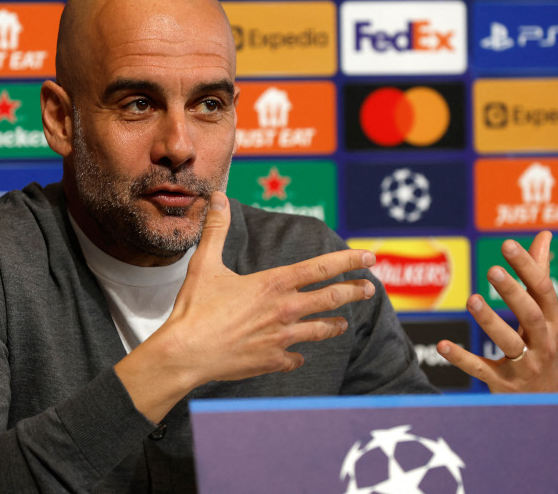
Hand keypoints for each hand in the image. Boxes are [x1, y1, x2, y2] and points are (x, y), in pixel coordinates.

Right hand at [116, 191, 376, 420]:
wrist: (187, 353)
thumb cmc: (195, 308)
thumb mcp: (205, 263)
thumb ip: (216, 229)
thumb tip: (217, 197)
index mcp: (274, 283)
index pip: (321, 268)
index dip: (348, 260)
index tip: (369, 257)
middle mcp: (285, 310)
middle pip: (331, 298)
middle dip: (355, 291)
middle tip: (371, 288)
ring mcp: (282, 338)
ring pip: (320, 330)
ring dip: (334, 325)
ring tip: (343, 324)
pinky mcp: (273, 361)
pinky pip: (294, 358)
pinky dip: (297, 355)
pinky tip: (299, 356)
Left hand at [436, 231, 557, 392]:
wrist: (545, 402)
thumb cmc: (542, 346)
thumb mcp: (547, 315)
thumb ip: (540, 275)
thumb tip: (544, 236)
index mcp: (554, 323)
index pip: (544, 292)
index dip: (528, 268)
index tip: (507, 245)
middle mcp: (543, 344)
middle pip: (531, 316)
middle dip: (513, 293)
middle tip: (492, 269)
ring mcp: (524, 366)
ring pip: (508, 343)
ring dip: (489, 322)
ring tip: (471, 299)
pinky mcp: (503, 384)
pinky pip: (481, 370)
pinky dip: (461, 358)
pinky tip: (443, 345)